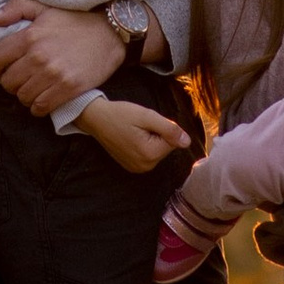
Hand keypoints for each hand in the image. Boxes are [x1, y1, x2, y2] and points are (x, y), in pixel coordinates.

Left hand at [0, 0, 126, 117]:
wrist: (109, 33)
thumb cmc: (75, 21)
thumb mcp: (44, 8)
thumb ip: (16, 9)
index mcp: (29, 36)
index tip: (3, 68)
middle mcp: (38, 57)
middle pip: (8, 82)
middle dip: (11, 82)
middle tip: (21, 79)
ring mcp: (54, 75)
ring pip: (23, 97)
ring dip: (25, 95)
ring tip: (33, 88)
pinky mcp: (68, 89)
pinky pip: (40, 108)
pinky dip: (38, 106)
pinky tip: (43, 98)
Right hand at [79, 97, 194, 175]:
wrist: (96, 119)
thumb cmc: (120, 114)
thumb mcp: (147, 116)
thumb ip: (169, 129)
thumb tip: (187, 142)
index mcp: (150, 155)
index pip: (173, 140)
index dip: (163, 127)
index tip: (147, 123)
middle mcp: (145, 166)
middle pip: (165, 147)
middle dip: (157, 134)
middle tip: (140, 125)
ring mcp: (137, 168)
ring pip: (157, 150)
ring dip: (150, 139)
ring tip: (134, 131)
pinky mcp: (132, 166)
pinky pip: (147, 154)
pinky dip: (143, 145)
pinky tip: (130, 137)